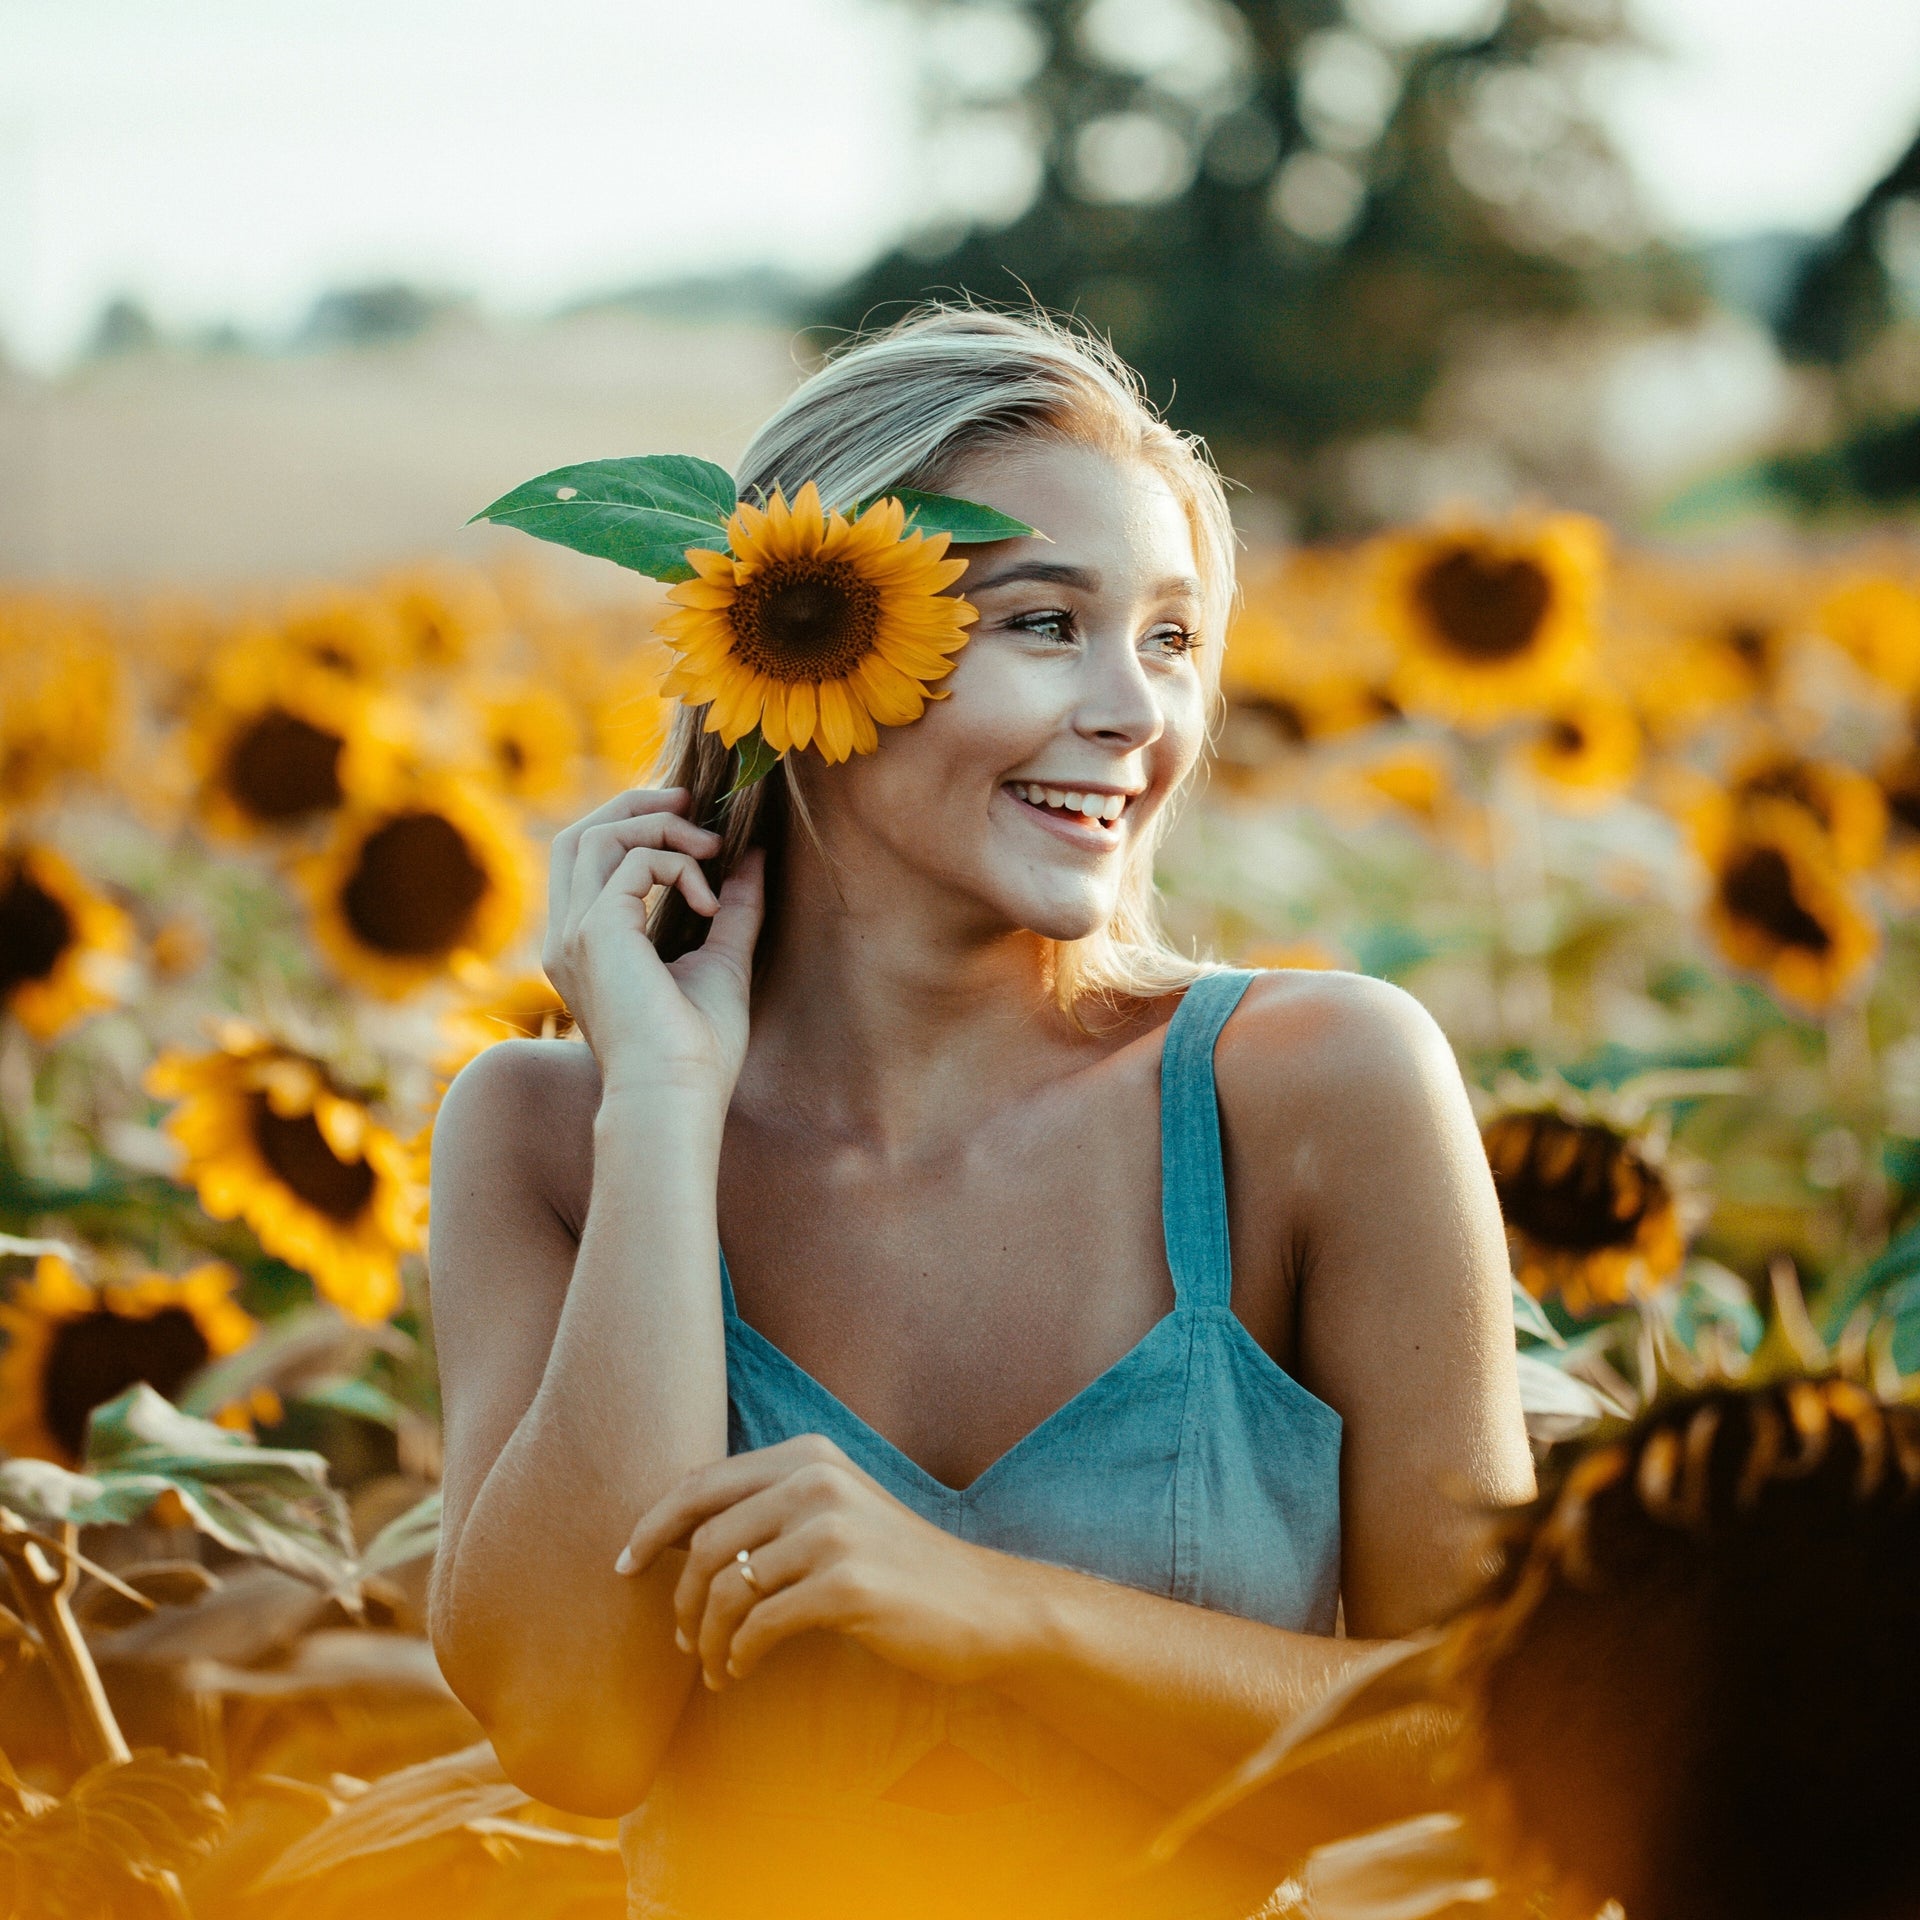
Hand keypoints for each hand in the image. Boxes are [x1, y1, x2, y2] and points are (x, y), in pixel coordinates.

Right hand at [541, 787, 764, 1104]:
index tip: (690, 817)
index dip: (631, 824)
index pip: (585, 859)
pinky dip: (679, 865)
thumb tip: (753, 857)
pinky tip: (710, 906)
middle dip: (635, 805)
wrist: (677, 1096)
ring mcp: (573, 932)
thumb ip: (732, 906)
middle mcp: (566, 935)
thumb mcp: (722, 960)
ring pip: (597, 835)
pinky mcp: (596, 930)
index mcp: (584, 945)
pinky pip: (634, 861)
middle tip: (693, 802)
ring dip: (660, 827)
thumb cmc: (697, 1050)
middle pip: (579, 834)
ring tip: (712, 848)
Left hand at [615, 1434, 1028, 1690]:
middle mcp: (816, 1480)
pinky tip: (741, 1672)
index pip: (700, 1482)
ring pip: (725, 1587)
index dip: (651, 1525)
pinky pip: (759, 1624)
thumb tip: (675, 1536)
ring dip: (706, 1637)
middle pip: (704, 1539)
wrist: (982, 1605)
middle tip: (682, 1641)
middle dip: (679, 1597)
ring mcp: (833, 1530)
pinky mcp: (847, 1584)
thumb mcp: (833, 1516)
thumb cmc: (897, 1568)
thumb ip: (768, 1511)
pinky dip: (737, 1655)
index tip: (625, 1566)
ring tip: (713, 1666)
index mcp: (807, 1455)